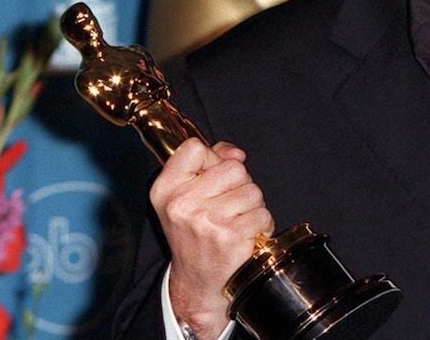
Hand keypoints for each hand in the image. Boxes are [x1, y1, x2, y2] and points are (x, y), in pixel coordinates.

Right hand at [151, 139, 274, 338]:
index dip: (212, 158)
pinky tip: (244, 235)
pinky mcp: (230, 237)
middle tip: (226, 207)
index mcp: (166, 189)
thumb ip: (210, 163)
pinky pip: (262, 215)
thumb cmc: (195, 234)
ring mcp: (206, 220)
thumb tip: (236, 153)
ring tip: (235, 222)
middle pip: (234, 168)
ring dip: (251, 207)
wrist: (197, 281)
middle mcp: (182, 204)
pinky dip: (260, 225)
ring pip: (253, 191)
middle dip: (239, 185)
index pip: (194, 148)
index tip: (211, 177)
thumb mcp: (187, 196)